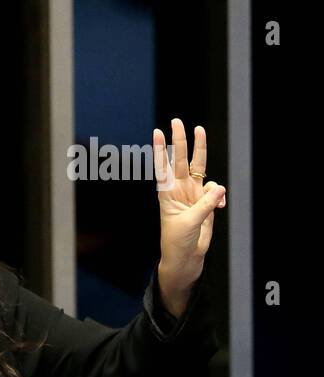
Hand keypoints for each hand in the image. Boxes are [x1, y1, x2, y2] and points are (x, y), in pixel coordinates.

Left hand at [155, 118, 224, 278]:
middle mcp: (179, 189)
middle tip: (177, 120)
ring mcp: (192, 194)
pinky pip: (215, 190)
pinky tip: (218, 208)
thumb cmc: (178, 240)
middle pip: (181, 159)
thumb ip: (205, 205)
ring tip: (200, 130)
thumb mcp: (189, 223)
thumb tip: (219, 188)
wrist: (186, 256)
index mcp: (167, 194)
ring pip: (199, 167)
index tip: (156, 132)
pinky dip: (218, 196)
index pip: (163, 167)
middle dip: (180, 140)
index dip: (159, 150)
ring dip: (201, 150)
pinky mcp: (205, 202)